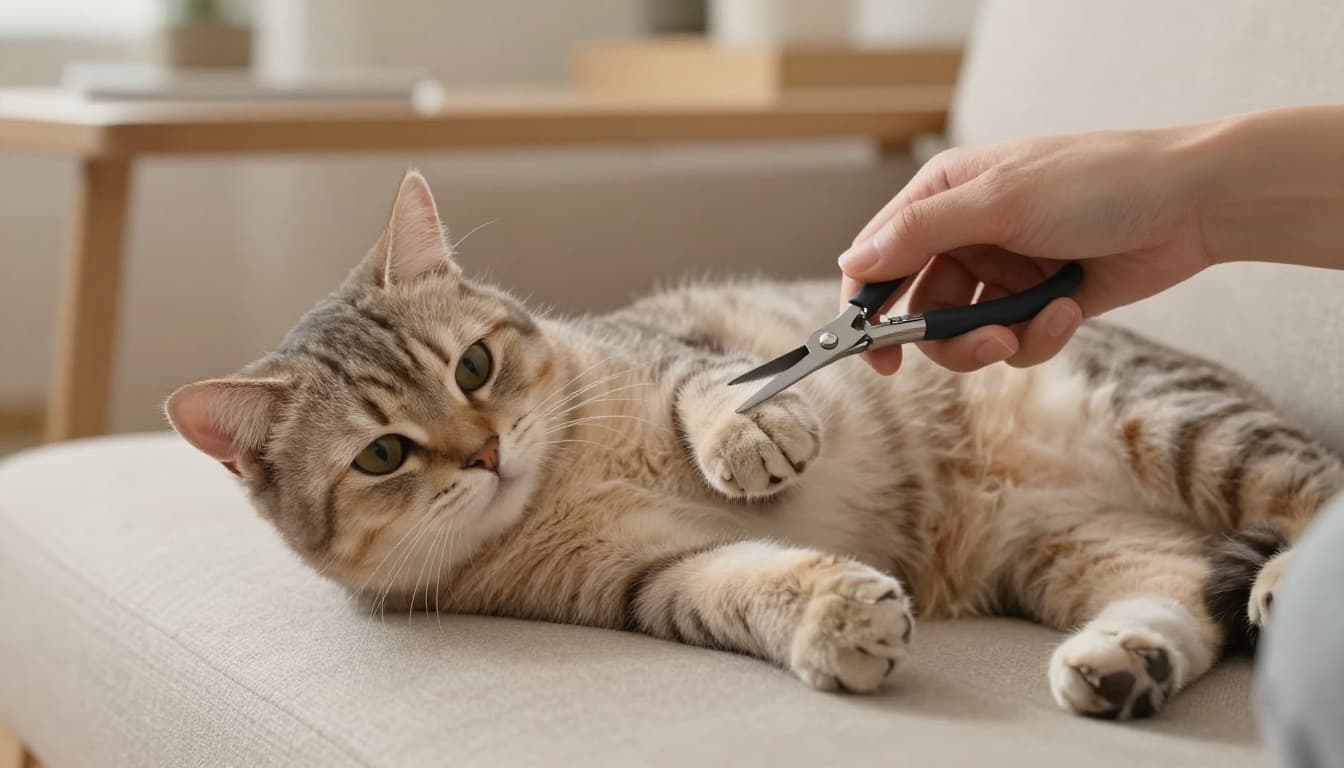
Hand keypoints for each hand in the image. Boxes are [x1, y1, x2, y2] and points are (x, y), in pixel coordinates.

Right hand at [838, 127, 1213, 374]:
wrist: (1193, 205)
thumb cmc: (1099, 183)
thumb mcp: (1000, 202)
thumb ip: (921, 233)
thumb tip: (854, 261)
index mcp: (943, 196)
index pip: (878, 257)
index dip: (867, 307)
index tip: (873, 352)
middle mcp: (965, 234)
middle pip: (918, 309)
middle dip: (947, 335)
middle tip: (982, 344)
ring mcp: (1002, 270)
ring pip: (965, 334)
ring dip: (997, 340)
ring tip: (1031, 326)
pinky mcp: (1038, 302)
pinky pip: (1014, 341)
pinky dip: (1039, 335)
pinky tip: (1070, 307)